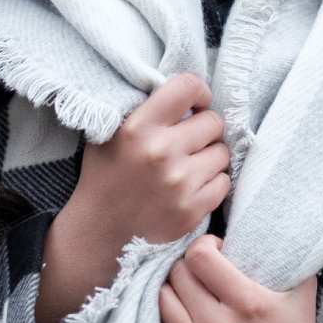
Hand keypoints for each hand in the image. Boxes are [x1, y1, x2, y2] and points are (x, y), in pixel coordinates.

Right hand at [37, 73, 231, 322]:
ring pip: (222, 153)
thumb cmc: (105, 178)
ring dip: (210, 157)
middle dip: (204, 130)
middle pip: (213, 121)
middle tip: (189, 142)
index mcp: (138, 127)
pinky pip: (224, 183)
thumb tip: (184, 91)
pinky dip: (212, 184)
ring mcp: (179, 183)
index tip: (193, 105)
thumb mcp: (109, 134)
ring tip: (188, 167)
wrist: (98, 236)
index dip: (198, 93)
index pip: (188, 86)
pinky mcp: (191, 211)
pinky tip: (191, 188)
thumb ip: (143, 109)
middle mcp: (160, 152)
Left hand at [159, 235, 322, 322]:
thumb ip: (287, 254)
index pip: (200, 257)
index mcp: (248, 303)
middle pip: (178, 274)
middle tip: (204, 269)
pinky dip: (166, 316)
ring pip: (161, 298)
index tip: (217, 251)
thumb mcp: (302, 289)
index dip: (205, 245)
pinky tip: (183, 312)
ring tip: (192, 290)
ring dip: (175, 288)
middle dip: (190, 264)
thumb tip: (269, 218)